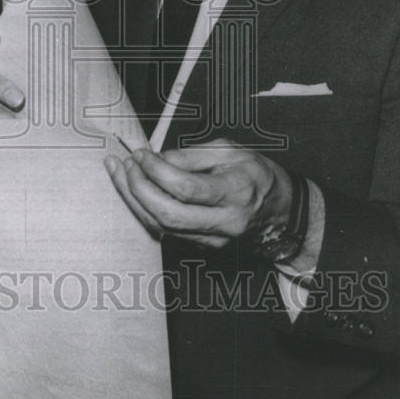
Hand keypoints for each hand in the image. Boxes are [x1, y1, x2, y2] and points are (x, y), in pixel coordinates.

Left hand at [104, 140, 293, 248]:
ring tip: (119, 173)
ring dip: (134, 200)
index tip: (141, 154)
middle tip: (124, 165)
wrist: (280, 211)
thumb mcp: (230, 151)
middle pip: (168, 214)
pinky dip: (144, 211)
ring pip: (161, 227)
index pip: (186, 188)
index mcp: (235, 193)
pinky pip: (165, 232)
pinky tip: (133, 191)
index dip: (157, 171)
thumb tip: (157, 158)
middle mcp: (224, 222)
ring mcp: (213, 240)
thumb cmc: (256, 174)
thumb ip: (192, 155)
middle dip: (138, 189)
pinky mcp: (203, 247)